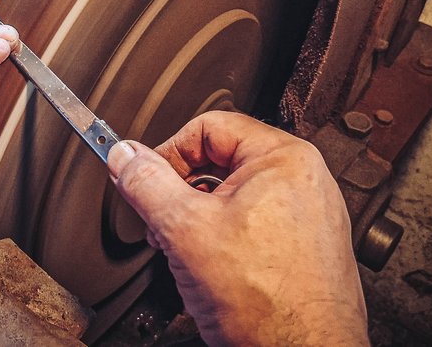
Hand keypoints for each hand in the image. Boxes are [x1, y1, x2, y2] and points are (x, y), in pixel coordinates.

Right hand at [107, 112, 367, 346]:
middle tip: (164, 226)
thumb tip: (123, 155)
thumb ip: (146, 184)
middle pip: (219, 162)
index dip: (168, 153)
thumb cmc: (268, 304)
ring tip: (188, 255)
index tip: (146, 180)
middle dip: (182, 194)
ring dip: (199, 221)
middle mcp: (303, 179)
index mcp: (283, 158)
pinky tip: (214, 272)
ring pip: (232, 197)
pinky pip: (253, 225)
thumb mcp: (184, 231)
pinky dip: (224, 242)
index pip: (208, 127)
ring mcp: (307, 214)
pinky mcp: (304, 246)